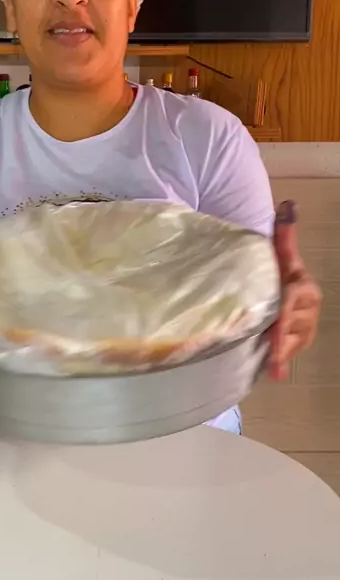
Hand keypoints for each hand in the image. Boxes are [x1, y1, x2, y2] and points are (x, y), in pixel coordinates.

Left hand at [268, 200, 321, 380]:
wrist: (279, 285)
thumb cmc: (274, 268)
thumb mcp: (278, 252)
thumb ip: (284, 232)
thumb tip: (288, 204)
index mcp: (303, 286)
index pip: (293, 300)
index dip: (285, 315)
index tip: (278, 328)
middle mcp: (308, 308)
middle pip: (293, 325)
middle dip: (281, 338)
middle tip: (270, 354)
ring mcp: (305, 326)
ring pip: (293, 341)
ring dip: (282, 353)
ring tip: (270, 366)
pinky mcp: (299, 341)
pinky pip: (290, 353)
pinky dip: (282, 363)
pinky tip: (276, 375)